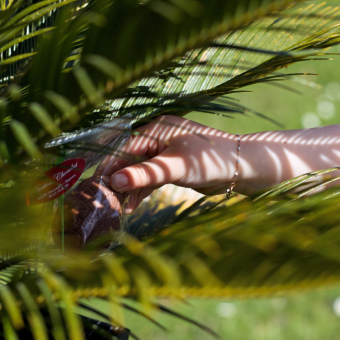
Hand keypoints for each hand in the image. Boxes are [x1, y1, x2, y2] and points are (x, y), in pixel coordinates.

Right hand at [102, 115, 239, 211]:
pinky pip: (148, 179)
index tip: (97, 187)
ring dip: (128, 190)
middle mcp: (157, 139)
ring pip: (137, 172)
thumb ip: (144, 174)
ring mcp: (164, 153)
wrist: (242, 168)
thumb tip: (114, 181)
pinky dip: (140, 192)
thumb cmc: (211, 161)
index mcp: (157, 130)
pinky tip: (132, 206)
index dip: (110, 168)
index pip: (123, 149)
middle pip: (127, 160)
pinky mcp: (170, 168)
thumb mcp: (175, 167)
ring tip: (119, 208)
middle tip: (105, 201)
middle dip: (117, 181)